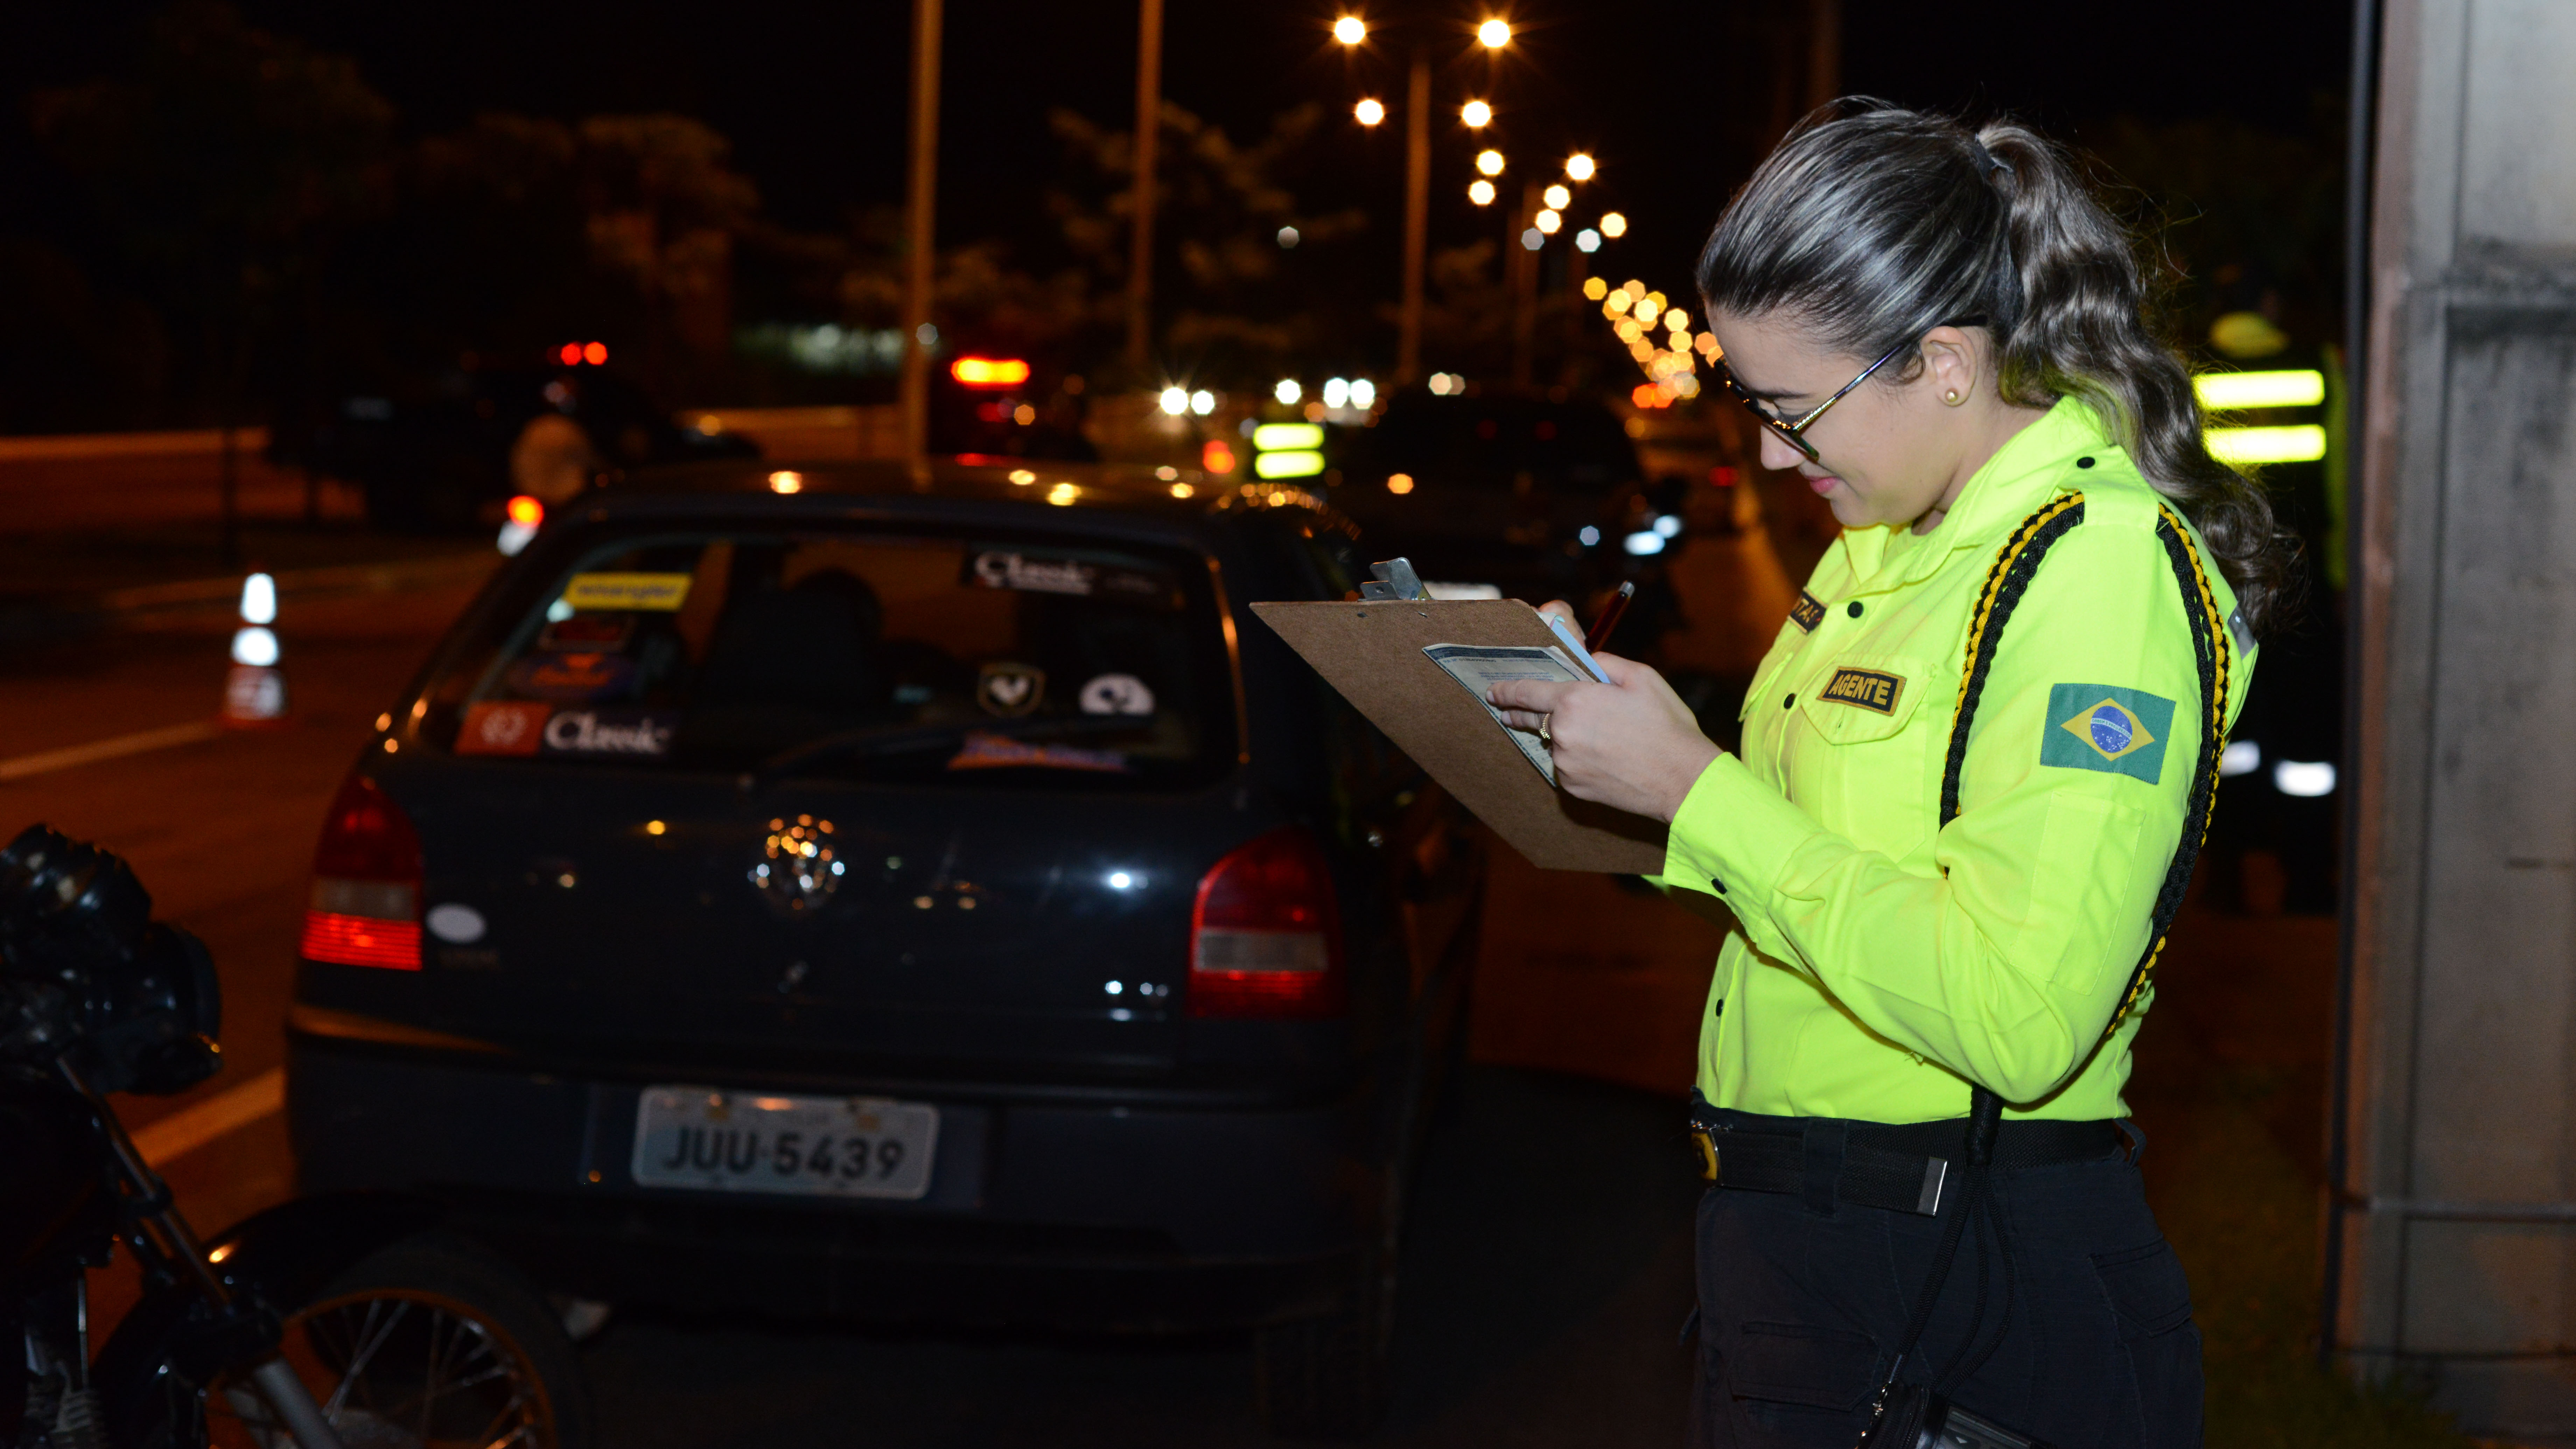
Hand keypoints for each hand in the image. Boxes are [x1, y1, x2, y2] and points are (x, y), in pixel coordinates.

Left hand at [1488, 647, 1722, 822]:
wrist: (1682, 779)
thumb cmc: (1666, 725)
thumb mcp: (1641, 677)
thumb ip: (1604, 663)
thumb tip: (1585, 662)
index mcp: (1574, 701)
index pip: (1526, 692)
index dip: (1506, 690)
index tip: (1493, 691)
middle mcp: (1561, 733)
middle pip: (1531, 719)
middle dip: (1516, 713)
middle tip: (1507, 711)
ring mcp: (1564, 763)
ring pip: (1554, 743)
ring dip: (1563, 737)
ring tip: (1597, 737)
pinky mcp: (1572, 787)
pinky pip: (1567, 766)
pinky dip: (1577, 759)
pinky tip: (1603, 757)